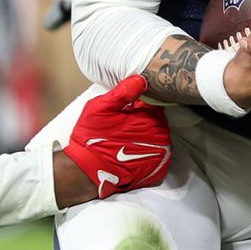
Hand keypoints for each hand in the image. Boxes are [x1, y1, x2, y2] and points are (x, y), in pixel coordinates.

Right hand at [61, 76, 170, 199]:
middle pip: (157, 121)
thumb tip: (140, 78)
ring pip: (157, 138)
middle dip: (143, 120)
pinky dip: (147, 153)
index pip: (154, 104)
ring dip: (145, 136)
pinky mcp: (158, 171)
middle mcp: (162, 137)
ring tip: (125, 139)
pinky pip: (157, 156)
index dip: (141, 104)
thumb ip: (123, 92)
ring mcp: (162, 156)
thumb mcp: (101, 107)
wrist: (88, 171)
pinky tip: (132, 152)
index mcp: (151, 119)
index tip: (129, 107)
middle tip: (123, 125)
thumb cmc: (92, 138)